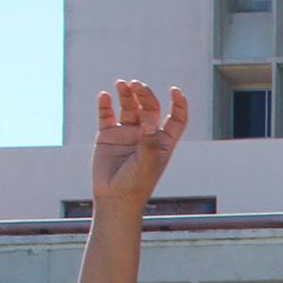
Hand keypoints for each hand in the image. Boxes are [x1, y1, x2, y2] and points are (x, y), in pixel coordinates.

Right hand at [91, 80, 189, 207]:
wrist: (114, 198)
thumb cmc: (136, 185)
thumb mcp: (147, 164)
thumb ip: (148, 143)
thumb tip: (149, 123)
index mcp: (162, 142)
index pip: (176, 119)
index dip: (178, 104)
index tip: (174, 91)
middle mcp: (146, 135)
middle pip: (149, 107)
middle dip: (144, 94)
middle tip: (135, 85)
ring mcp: (127, 134)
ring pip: (129, 107)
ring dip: (126, 94)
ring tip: (121, 84)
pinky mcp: (108, 135)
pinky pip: (106, 115)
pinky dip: (105, 104)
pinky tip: (104, 96)